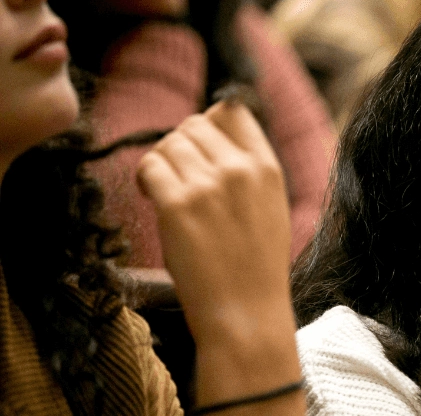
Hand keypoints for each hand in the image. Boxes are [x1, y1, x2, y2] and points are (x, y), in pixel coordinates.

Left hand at [137, 100, 301, 410]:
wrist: (246, 313)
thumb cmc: (255, 267)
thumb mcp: (271, 208)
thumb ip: (249, 169)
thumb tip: (213, 130)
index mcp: (268, 168)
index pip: (233, 111)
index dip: (210, 124)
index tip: (201, 149)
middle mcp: (240, 169)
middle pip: (194, 124)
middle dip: (181, 146)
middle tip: (179, 177)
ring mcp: (209, 186)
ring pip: (169, 143)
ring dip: (161, 163)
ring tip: (166, 191)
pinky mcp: (178, 205)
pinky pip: (150, 166)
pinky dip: (146, 179)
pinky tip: (154, 199)